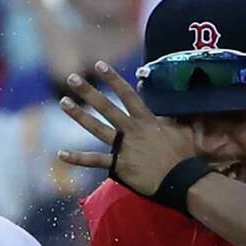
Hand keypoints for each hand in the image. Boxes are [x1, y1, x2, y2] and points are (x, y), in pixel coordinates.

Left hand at [56, 61, 195, 196]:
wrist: (181, 180)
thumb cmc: (184, 156)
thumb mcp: (184, 130)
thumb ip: (177, 116)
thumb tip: (182, 103)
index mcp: (146, 120)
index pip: (127, 94)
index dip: (112, 78)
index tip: (98, 65)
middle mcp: (131, 130)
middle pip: (106, 107)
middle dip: (88, 92)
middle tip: (72, 78)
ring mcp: (123, 147)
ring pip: (96, 128)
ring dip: (79, 114)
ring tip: (63, 101)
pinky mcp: (119, 166)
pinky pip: (94, 161)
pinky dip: (77, 158)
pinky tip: (61, 154)